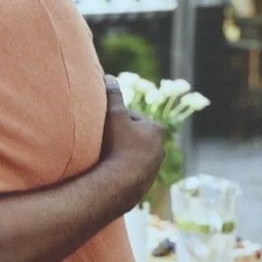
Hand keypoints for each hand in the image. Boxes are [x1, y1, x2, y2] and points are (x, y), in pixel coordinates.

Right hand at [98, 77, 165, 208]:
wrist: (121, 184)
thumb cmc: (118, 145)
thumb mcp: (114, 115)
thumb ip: (112, 96)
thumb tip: (108, 77)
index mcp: (156, 129)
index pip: (132, 117)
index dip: (115, 119)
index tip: (103, 124)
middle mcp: (160, 149)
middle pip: (134, 137)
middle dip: (120, 138)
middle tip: (101, 141)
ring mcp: (154, 168)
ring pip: (133, 155)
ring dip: (120, 155)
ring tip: (103, 157)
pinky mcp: (146, 184)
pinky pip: (130, 172)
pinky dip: (121, 170)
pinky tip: (108, 171)